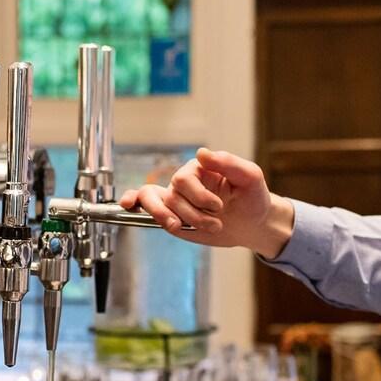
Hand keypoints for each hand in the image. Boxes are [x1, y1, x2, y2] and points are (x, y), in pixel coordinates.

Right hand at [120, 147, 294, 258]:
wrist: (252, 223)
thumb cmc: (252, 197)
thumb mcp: (249, 177)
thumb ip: (228, 163)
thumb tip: (202, 152)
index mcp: (200, 168)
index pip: (184, 179)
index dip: (199, 197)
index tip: (220, 208)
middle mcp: (185, 181)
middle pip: (170, 193)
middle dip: (190, 213)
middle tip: (214, 224)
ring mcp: (176, 198)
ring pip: (155, 203)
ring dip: (173, 220)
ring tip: (184, 228)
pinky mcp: (171, 214)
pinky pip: (145, 204)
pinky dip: (133, 202)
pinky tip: (127, 205)